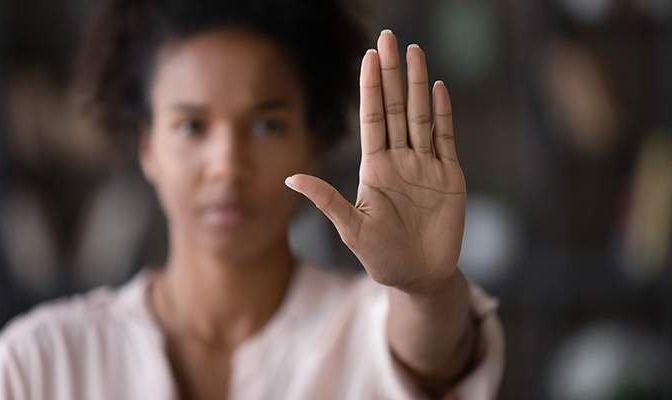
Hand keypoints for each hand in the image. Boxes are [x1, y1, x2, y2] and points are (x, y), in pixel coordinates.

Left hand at [286, 30, 465, 292]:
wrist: (419, 277)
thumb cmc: (381, 257)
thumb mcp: (351, 228)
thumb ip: (326, 200)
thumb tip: (290, 178)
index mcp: (375, 168)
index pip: (373, 118)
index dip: (370, 88)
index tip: (367, 57)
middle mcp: (400, 160)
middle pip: (397, 108)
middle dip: (392, 74)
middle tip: (388, 38)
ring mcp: (426, 166)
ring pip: (422, 116)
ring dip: (419, 84)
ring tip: (415, 52)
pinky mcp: (449, 177)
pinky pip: (446, 139)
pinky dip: (444, 114)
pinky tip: (439, 89)